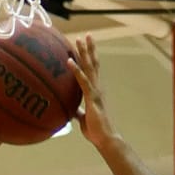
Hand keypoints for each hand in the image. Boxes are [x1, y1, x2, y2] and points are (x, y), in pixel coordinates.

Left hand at [69, 34, 118, 150]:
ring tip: (79, 39)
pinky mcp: (92, 98)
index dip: (89, 57)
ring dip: (84, 53)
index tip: (85, 45)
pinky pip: (83, 81)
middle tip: (85, 35)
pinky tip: (69, 61)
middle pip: (93, 64)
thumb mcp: (82, 118)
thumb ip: (77, 111)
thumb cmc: (95, 130)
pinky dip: (76, 70)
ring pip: (90, 67)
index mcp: (95, 91)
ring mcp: (95, 91)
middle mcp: (97, 88)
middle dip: (89, 49)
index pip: (92, 70)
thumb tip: (69, 109)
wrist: (105, 139)